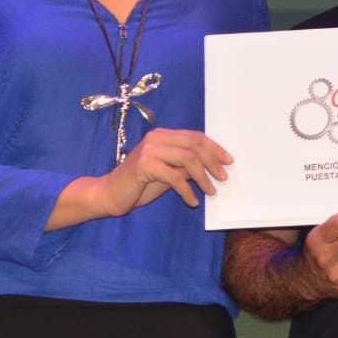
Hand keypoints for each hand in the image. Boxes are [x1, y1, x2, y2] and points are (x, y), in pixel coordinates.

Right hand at [95, 128, 231, 214]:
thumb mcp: (168, 174)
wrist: (109, 194)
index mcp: (163, 135)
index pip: (195, 137)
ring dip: (203, 177)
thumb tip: (213, 166)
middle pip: (194, 146)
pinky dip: (187, 191)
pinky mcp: (144, 165)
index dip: (214, 148)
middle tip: (223, 177)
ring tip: (211, 192)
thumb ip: (186, 167)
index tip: (228, 161)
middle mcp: (157, 138)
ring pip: (188, 160)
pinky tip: (192, 201)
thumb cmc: (140, 185)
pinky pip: (174, 177)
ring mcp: (150, 150)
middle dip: (213, 162)